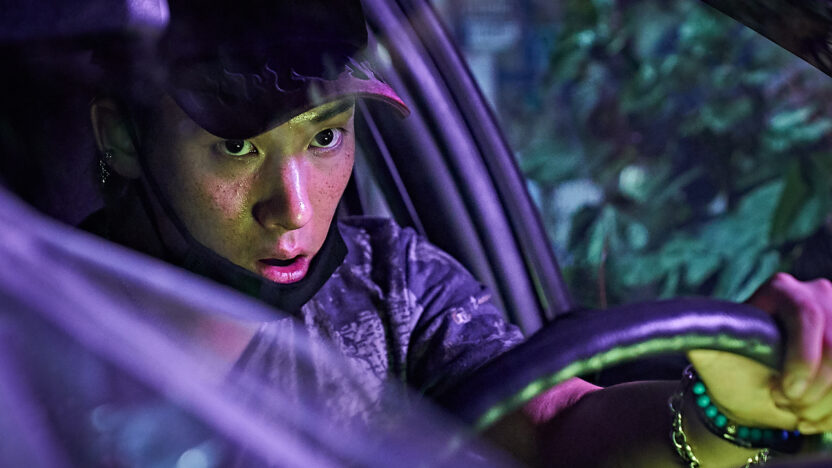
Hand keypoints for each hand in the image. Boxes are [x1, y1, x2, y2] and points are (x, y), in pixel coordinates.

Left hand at [688, 273, 831, 433]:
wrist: (753, 391)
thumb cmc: (729, 369)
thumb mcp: (709, 353)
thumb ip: (698, 335)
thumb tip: (669, 324)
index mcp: (781, 289)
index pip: (806, 316)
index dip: (802, 359)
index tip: (785, 393)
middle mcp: (818, 294)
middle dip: (815, 390)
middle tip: (788, 407)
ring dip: (828, 403)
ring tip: (799, 415)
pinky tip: (816, 417)